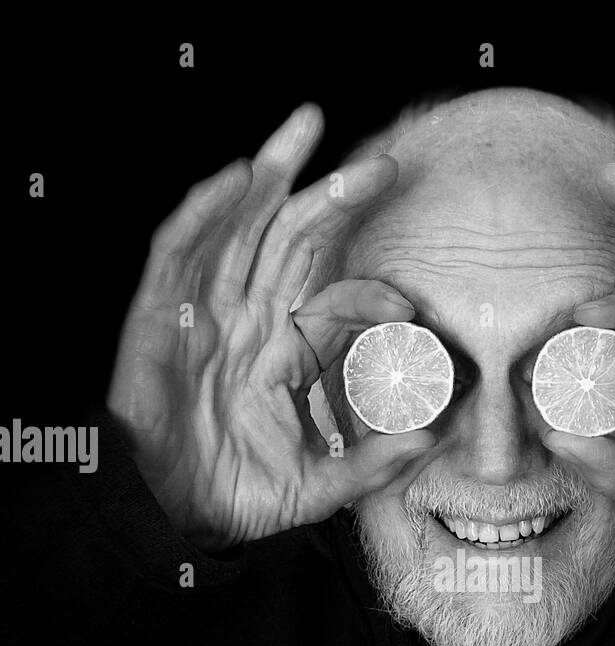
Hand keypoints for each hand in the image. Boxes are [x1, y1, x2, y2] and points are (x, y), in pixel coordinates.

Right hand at [107, 104, 433, 550]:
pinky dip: (203, 214)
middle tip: (382, 162)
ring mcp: (202, 312)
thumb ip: (372, 465)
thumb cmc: (247, 494)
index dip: (369, 291)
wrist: (182, 519)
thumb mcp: (320, 484)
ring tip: (306, 126)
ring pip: (237, 227)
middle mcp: (248, 319)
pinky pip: (177, 254)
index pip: (333, 297)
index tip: (409, 306)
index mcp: (286, 348)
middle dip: (330, 193)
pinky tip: (236, 180)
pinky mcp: (156, 318)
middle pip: (288, 238)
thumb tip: (428, 441)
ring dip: (270, 174)